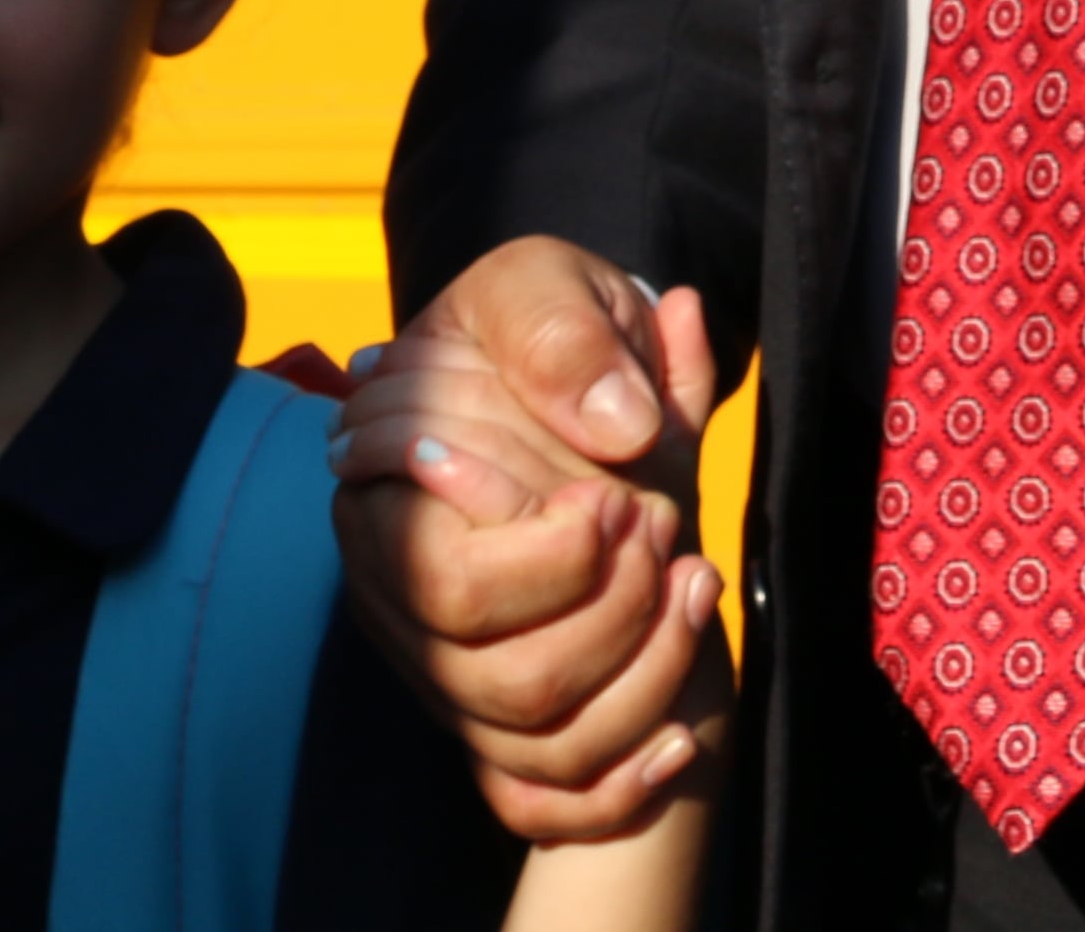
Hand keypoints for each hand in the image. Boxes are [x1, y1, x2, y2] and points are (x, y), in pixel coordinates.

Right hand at [333, 239, 722, 840]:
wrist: (593, 380)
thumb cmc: (556, 332)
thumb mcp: (552, 285)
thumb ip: (567, 333)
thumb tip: (618, 428)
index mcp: (388, 502)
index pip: (449, 583)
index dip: (554, 555)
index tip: (624, 495)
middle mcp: (401, 597)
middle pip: (493, 674)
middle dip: (607, 611)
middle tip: (664, 529)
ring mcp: (446, 663)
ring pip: (531, 741)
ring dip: (638, 676)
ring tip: (695, 583)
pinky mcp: (496, 713)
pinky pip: (542, 799)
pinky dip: (619, 782)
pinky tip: (680, 732)